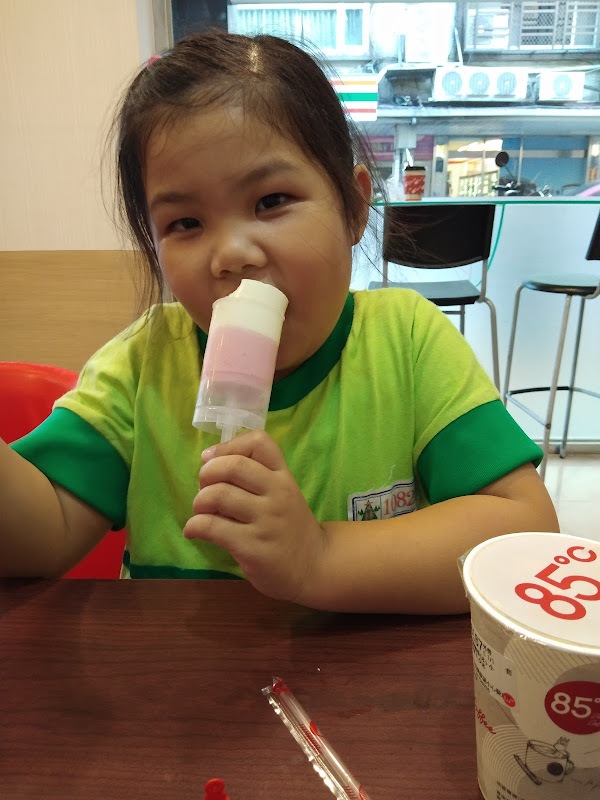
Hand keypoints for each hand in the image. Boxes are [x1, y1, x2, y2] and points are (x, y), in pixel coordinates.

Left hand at [183, 430, 326, 602]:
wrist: (314, 566)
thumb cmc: (290, 527)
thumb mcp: (283, 494)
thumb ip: (256, 477)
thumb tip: (209, 462)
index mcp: (283, 476)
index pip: (259, 442)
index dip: (228, 446)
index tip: (212, 459)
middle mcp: (277, 493)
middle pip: (233, 466)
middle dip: (207, 474)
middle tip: (204, 489)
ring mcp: (266, 520)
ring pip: (218, 495)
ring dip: (199, 502)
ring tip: (201, 512)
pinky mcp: (252, 547)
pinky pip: (211, 526)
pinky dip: (194, 526)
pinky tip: (194, 531)